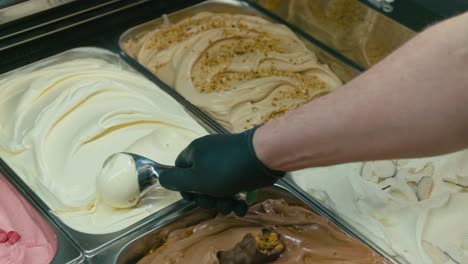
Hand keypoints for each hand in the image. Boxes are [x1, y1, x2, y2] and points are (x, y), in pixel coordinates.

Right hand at [159, 127, 284, 215]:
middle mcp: (209, 155)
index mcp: (194, 153)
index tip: (194, 197)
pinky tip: (242, 206)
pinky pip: (233, 185)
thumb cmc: (225, 170)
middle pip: (199, 182)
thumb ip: (176, 181)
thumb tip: (161, 178)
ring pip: (218, 187)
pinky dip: (237, 197)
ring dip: (223, 201)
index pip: (180, 170)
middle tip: (216, 203)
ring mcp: (227, 160)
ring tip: (232, 206)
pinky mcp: (242, 167)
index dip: (185, 187)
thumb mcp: (195, 179)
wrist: (263, 158)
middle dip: (207, 198)